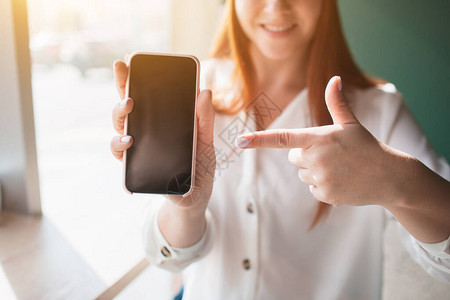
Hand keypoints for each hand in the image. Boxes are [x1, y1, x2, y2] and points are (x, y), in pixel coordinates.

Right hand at [110, 60, 215, 209]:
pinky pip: (121, 156)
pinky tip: (127, 142)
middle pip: (127, 107)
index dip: (134, 78)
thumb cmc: (200, 165)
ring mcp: (139, 149)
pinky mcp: (136, 168)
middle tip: (126, 78)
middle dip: (122, 89)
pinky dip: (120, 147)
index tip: (128, 60)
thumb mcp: (206, 140)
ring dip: (120, 116)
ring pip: (120, 127)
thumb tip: (205, 91)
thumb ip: (204, 119)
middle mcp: (146, 132)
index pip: (144, 96)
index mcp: (161, 122)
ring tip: (128, 108)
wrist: (197, 195)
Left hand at [236, 76, 405, 206]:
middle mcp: (315, 159)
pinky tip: (341, 181)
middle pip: (294, 157)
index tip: (239, 141)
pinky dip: (324, 185)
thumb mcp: (351, 124)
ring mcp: (320, 179)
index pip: (282, 138)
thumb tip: (335, 78)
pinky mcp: (325, 195)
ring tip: (339, 168)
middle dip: (307, 155)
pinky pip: (313, 188)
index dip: (259, 140)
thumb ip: (337, 103)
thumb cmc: (368, 146)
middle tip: (331, 154)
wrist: (389, 176)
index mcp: (318, 138)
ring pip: (303, 174)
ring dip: (315, 171)